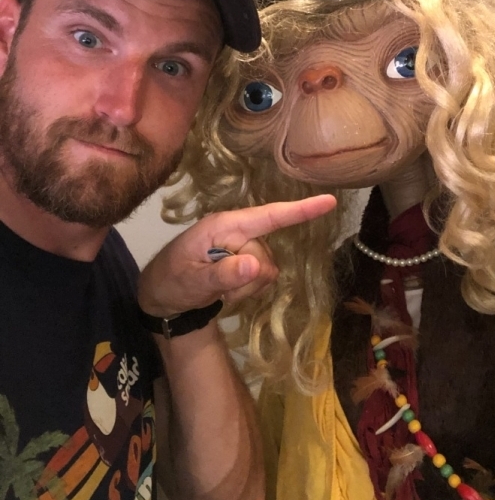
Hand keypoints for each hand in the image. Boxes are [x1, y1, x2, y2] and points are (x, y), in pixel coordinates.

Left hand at [138, 194, 336, 316]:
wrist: (161, 299)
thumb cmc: (170, 282)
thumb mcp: (191, 283)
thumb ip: (222, 275)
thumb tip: (257, 265)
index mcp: (224, 225)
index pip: (268, 215)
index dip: (300, 210)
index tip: (330, 201)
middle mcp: (237, 231)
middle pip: (265, 256)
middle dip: (246, 279)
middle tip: (217, 290)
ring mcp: (242, 246)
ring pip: (266, 269)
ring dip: (246, 287)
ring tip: (218, 290)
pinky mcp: (245, 260)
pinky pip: (263, 277)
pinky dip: (247, 290)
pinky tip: (226, 292)